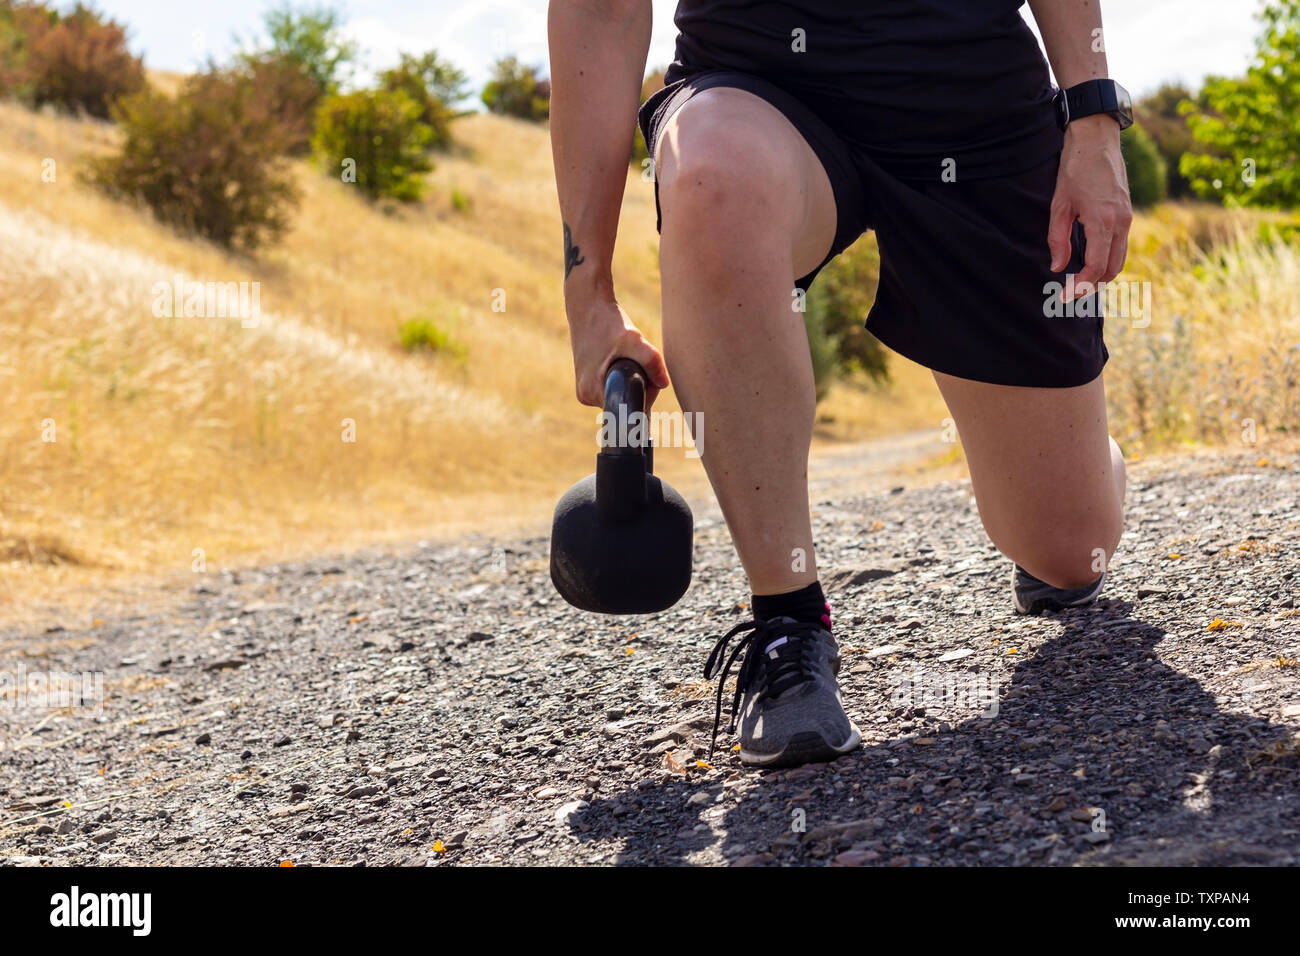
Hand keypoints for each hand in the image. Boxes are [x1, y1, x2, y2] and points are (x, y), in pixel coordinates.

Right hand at [567, 294, 669, 408]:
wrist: (588, 305)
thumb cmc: (607, 322)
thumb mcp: (632, 339)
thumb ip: (651, 361)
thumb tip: (664, 383)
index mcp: (591, 392)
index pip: (629, 407)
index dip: (645, 394)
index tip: (648, 374)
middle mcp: (586, 396)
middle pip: (626, 401)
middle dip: (641, 384)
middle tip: (639, 357)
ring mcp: (587, 389)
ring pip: (623, 393)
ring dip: (633, 378)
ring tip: (627, 353)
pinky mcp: (590, 381)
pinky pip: (615, 385)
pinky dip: (625, 374)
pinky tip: (620, 355)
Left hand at [1048, 114, 1132, 299]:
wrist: (1098, 139)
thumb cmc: (1074, 169)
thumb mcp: (1059, 205)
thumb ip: (1058, 239)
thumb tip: (1058, 267)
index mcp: (1103, 222)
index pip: (1096, 267)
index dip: (1080, 286)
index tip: (1064, 296)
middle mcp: (1121, 223)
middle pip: (1112, 269)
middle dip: (1092, 285)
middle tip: (1070, 293)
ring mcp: (1128, 218)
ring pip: (1120, 259)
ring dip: (1102, 275)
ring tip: (1079, 282)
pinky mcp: (1128, 213)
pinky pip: (1120, 245)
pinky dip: (1108, 259)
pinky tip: (1090, 261)